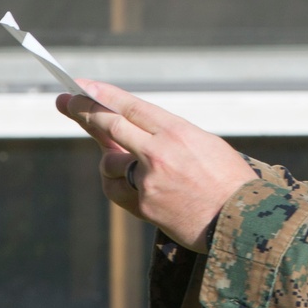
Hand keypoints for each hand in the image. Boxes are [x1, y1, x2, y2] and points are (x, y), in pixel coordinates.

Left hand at [56, 81, 257, 251]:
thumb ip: (168, 136)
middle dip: (84, 111)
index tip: (82, 85)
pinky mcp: (143, 206)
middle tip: (65, 101)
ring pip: (110, 162)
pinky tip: (127, 183)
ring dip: (114, 161)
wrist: (242, 221)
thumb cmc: (229, 181)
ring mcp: (149, 181)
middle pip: (110, 126)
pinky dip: (118, 183)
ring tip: (135, 166)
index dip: (104, 94)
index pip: (131, 107)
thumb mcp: (205, 145)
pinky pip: (117, 189)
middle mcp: (159, 153)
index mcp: (178, 132)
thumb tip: (135, 132)